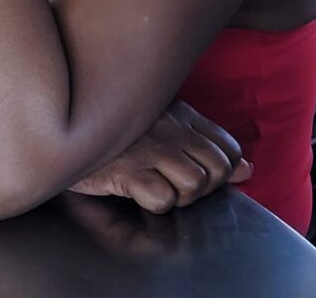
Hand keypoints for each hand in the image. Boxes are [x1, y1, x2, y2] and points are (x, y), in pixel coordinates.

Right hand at [69, 101, 251, 213]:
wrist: (68, 119)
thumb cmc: (120, 127)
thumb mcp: (166, 123)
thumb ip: (207, 142)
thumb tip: (247, 169)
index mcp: (181, 114)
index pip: (228, 149)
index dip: (223, 171)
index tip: (201, 173)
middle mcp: (170, 128)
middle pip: (217, 170)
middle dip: (203, 187)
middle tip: (175, 182)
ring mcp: (149, 148)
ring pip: (194, 186)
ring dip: (179, 195)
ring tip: (155, 184)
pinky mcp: (126, 169)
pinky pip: (162, 198)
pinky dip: (154, 202)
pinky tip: (138, 189)